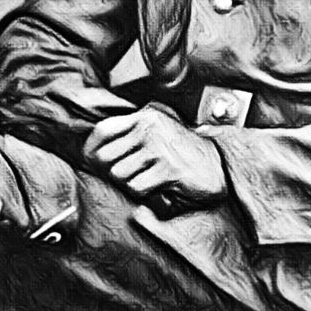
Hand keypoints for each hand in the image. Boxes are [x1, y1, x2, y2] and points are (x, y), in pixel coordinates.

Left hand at [83, 106, 226, 204]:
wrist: (219, 167)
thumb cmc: (183, 154)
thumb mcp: (156, 136)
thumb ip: (129, 137)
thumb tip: (91, 155)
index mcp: (146, 116)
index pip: (102, 130)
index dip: (93, 151)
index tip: (95, 163)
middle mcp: (151, 127)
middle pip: (106, 157)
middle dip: (116, 172)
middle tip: (135, 175)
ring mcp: (159, 146)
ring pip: (120, 175)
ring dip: (133, 184)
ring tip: (152, 179)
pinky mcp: (168, 168)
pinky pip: (137, 188)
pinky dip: (146, 193)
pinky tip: (162, 187)